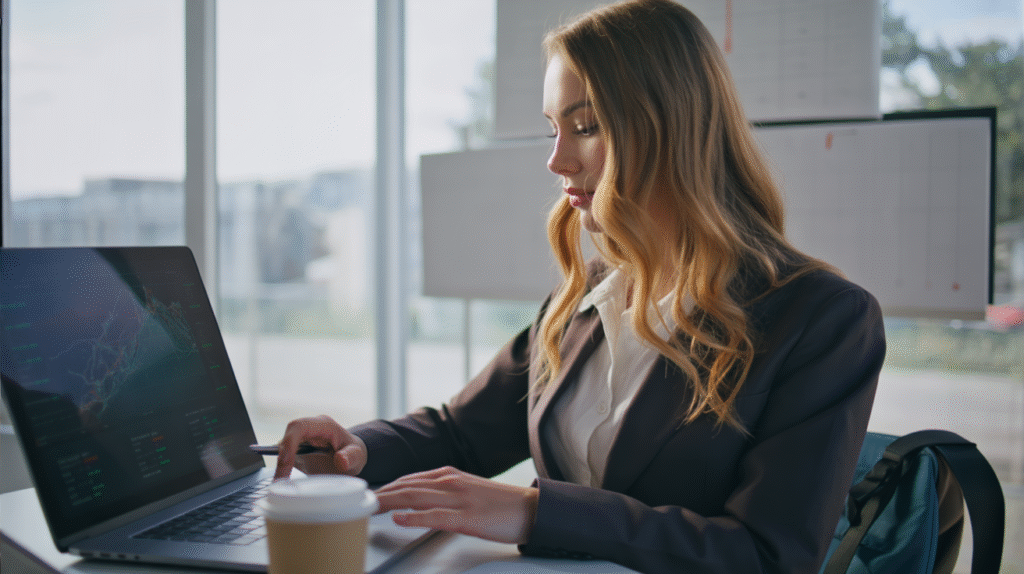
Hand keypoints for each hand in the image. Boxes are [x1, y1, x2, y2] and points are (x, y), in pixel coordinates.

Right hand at [273, 415, 367, 479]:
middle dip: (281, 457)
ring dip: (279, 465)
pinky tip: (281, 482)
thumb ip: (352, 456)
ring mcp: (301, 440)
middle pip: (287, 437)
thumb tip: (340, 460)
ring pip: (282, 447)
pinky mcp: (296, 451)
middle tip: (280, 479)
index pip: (299, 426)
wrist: (352, 456)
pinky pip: (284, 457)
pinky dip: (281, 469)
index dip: (289, 441)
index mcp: (323, 425)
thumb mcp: (358, 455)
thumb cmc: (354, 453)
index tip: (286, 461)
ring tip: (279, 484)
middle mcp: (309, 430)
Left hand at [373, 466, 538, 544]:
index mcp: (449, 475)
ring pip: (414, 498)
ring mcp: (458, 499)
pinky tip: (399, 519)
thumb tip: (419, 500)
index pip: (409, 479)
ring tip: (368, 508)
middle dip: (380, 495)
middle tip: (357, 502)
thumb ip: (443, 491)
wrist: (531, 508)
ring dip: (388, 503)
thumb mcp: (467, 489)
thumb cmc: (500, 503)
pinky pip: (434, 516)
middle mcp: (450, 482)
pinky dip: (414, 517)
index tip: (368, 495)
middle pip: (406, 487)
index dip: (386, 487)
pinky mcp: (466, 518)